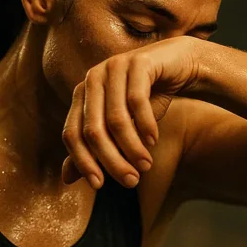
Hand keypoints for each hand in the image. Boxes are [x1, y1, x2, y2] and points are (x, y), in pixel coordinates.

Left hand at [61, 36, 202, 188]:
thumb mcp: (121, 128)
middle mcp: (93, 79)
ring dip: (132, 147)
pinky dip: (146, 125)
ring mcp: (114, 67)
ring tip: (146, 165)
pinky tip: (153, 140)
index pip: (72, 134)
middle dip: (112, 160)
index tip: (99, 185)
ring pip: (116, 119)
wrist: (180, 65)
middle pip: (93, 130)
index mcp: (82, 94)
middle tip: (131, 181)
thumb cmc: (147, 98)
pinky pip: (138, 101)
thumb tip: (66, 178)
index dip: (83, 162)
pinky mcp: (138, 61)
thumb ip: (95, 149)